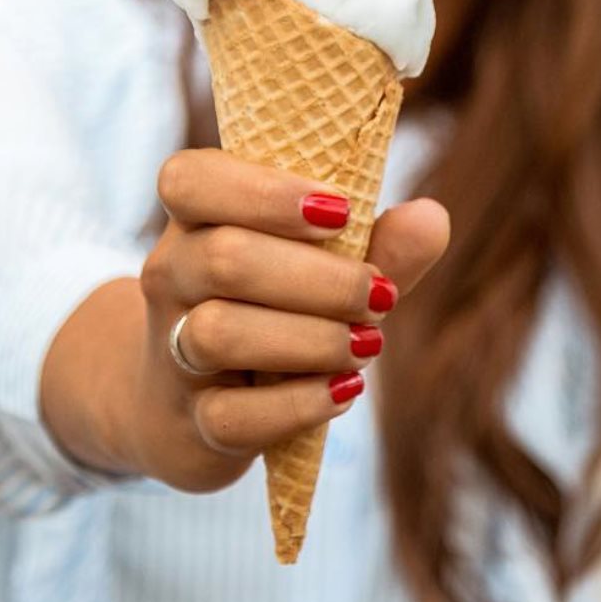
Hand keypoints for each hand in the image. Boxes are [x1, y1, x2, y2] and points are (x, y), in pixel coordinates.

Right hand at [40, 148, 448, 492]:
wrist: (188, 407)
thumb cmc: (271, 311)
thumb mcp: (323, 269)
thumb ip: (378, 244)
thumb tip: (430, 218)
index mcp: (196, 218)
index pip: (189, 179)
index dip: (263, 191)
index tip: (340, 212)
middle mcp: (171, 275)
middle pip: (224, 257)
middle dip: (320, 278)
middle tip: (380, 295)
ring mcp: (170, 350)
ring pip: (220, 332)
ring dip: (310, 339)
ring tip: (367, 344)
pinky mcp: (188, 422)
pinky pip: (230, 415)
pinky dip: (298, 404)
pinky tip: (344, 391)